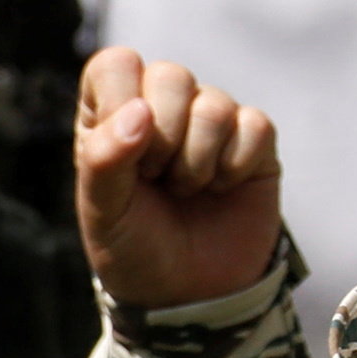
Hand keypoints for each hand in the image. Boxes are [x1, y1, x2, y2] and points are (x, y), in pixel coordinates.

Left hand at [69, 48, 281, 313]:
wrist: (188, 294)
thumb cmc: (133, 248)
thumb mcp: (102, 212)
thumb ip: (104, 160)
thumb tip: (140, 111)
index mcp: (111, 114)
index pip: (116, 63)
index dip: (124, 101)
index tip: (126, 152)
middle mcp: (160, 107)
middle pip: (171, 75)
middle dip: (164, 137)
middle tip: (157, 179)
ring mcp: (209, 121)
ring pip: (214, 104)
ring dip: (197, 160)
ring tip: (186, 191)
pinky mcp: (253, 141)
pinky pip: (254, 125)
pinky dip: (235, 165)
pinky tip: (221, 189)